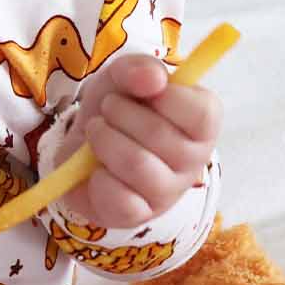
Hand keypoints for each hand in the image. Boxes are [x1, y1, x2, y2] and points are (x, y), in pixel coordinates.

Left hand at [54, 54, 220, 228]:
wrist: (81, 146)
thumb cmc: (116, 108)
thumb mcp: (122, 77)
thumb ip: (138, 68)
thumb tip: (154, 79)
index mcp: (201, 124)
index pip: (203, 114)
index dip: (166, 97)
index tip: (143, 91)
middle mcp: (193, 161)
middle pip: (161, 136)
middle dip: (119, 112)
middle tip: (108, 108)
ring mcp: (168, 192)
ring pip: (137, 165)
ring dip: (104, 140)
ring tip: (97, 131)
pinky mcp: (139, 216)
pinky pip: (119, 198)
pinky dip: (96, 176)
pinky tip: (96, 168)